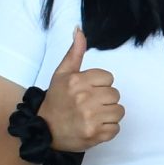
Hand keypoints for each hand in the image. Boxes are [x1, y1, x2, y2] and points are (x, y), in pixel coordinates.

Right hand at [38, 29, 122, 151]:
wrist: (44, 130)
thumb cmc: (56, 100)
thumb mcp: (62, 74)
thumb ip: (74, 52)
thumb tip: (79, 29)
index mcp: (77, 81)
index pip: (109, 78)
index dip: (100, 85)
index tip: (88, 90)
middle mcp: (84, 99)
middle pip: (115, 94)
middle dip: (105, 99)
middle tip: (90, 104)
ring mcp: (90, 118)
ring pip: (119, 111)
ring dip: (109, 114)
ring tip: (93, 116)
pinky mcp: (95, 135)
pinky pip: (116, 128)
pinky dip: (107, 129)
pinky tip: (94, 126)